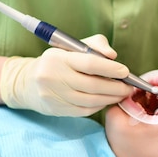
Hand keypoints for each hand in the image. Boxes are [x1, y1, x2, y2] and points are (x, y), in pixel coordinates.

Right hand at [0, 34, 130, 116]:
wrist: (28, 82)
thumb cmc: (58, 61)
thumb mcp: (72, 47)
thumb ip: (95, 45)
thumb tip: (113, 56)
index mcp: (58, 58)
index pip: (89, 63)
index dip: (110, 68)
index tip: (125, 72)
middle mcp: (52, 77)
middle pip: (92, 85)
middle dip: (115, 87)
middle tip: (129, 87)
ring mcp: (53, 96)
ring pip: (90, 101)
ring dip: (110, 98)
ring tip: (121, 94)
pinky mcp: (56, 110)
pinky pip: (84, 111)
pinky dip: (99, 106)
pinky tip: (107, 100)